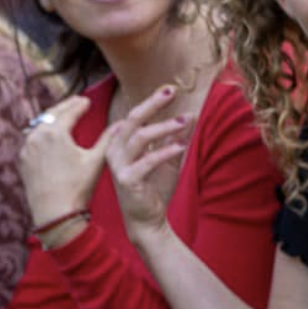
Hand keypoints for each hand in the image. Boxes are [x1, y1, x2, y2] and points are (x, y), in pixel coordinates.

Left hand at [18, 94, 116, 225]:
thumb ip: (108, 139)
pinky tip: (49, 135)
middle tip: (76, 101)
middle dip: (65, 107)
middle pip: (51, 114)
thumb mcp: (96, 161)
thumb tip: (123, 124)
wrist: (54, 213)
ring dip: (52, 118)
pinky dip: (42, 132)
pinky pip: (32, 139)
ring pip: (39, 125)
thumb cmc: (77, 187)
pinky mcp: (23, 160)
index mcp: (55, 133)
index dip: (80, 105)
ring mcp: (27, 148)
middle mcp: (37, 136)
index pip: (69, 112)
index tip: (87, 100)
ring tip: (62, 116)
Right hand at [105, 86, 191, 235]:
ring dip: (164, 127)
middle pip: (133, 119)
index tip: (170, 88)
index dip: (152, 101)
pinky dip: (165, 151)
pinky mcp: (126, 180)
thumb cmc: (155, 188)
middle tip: (172, 91)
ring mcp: (119, 165)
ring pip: (140, 136)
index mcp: (122, 143)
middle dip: (152, 104)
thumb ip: (177, 138)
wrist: (148, 220)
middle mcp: (116, 150)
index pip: (135, 115)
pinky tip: (181, 146)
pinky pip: (146, 160)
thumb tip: (192, 115)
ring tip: (185, 121)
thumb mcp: (169, 159)